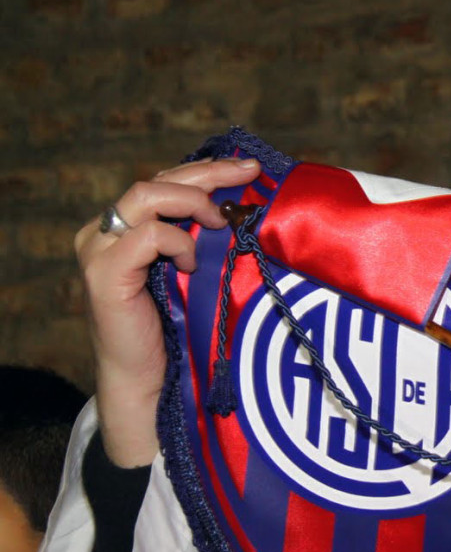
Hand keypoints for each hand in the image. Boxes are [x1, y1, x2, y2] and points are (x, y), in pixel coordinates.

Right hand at [74, 158, 260, 466]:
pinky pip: (147, 235)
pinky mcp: (104, 274)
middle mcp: (106, 232)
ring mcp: (100, 250)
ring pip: (147, 195)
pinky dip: (178, 242)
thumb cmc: (180, 329)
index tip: (250, 169)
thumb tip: (248, 206)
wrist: (151, 382)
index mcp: (127, 228)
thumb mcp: (198, 271)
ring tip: (222, 223)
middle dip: (209, 174)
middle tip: (249, 174)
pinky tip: (193, 264)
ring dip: (194, 202)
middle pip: (158, 180)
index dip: (207, 170)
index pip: (166, 181)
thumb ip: (207, 238)